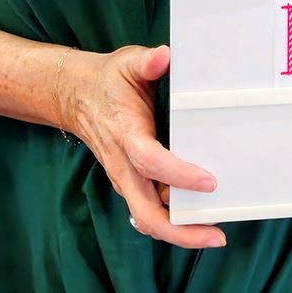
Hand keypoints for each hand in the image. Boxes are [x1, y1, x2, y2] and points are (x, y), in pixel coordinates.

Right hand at [56, 42, 225, 249]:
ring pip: (147, 219)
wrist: (75, 96)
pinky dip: (173, 222)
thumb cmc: (108, 81)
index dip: (179, 175)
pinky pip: (149, 212)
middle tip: (217, 235)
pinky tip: (200, 221)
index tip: (209, 182)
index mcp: (125, 135)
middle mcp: (123, 166)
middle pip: (146, 213)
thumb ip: (145, 62)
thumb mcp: (126, 64)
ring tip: (214, 235)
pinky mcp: (130, 184)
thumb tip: (163, 57)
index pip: (150, 161)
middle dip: (180, 230)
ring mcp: (125, 179)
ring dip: (179, 232)